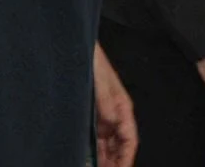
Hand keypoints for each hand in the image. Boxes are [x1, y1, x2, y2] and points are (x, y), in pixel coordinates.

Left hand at [92, 43, 136, 166]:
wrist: (75, 49)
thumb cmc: (92, 62)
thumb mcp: (100, 83)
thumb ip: (106, 104)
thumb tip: (111, 123)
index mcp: (122, 108)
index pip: (129, 140)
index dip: (126, 158)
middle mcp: (114, 114)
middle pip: (119, 146)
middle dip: (116, 162)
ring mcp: (102, 116)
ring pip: (107, 145)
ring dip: (105, 159)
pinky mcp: (90, 115)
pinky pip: (95, 139)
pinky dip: (94, 152)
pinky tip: (87, 159)